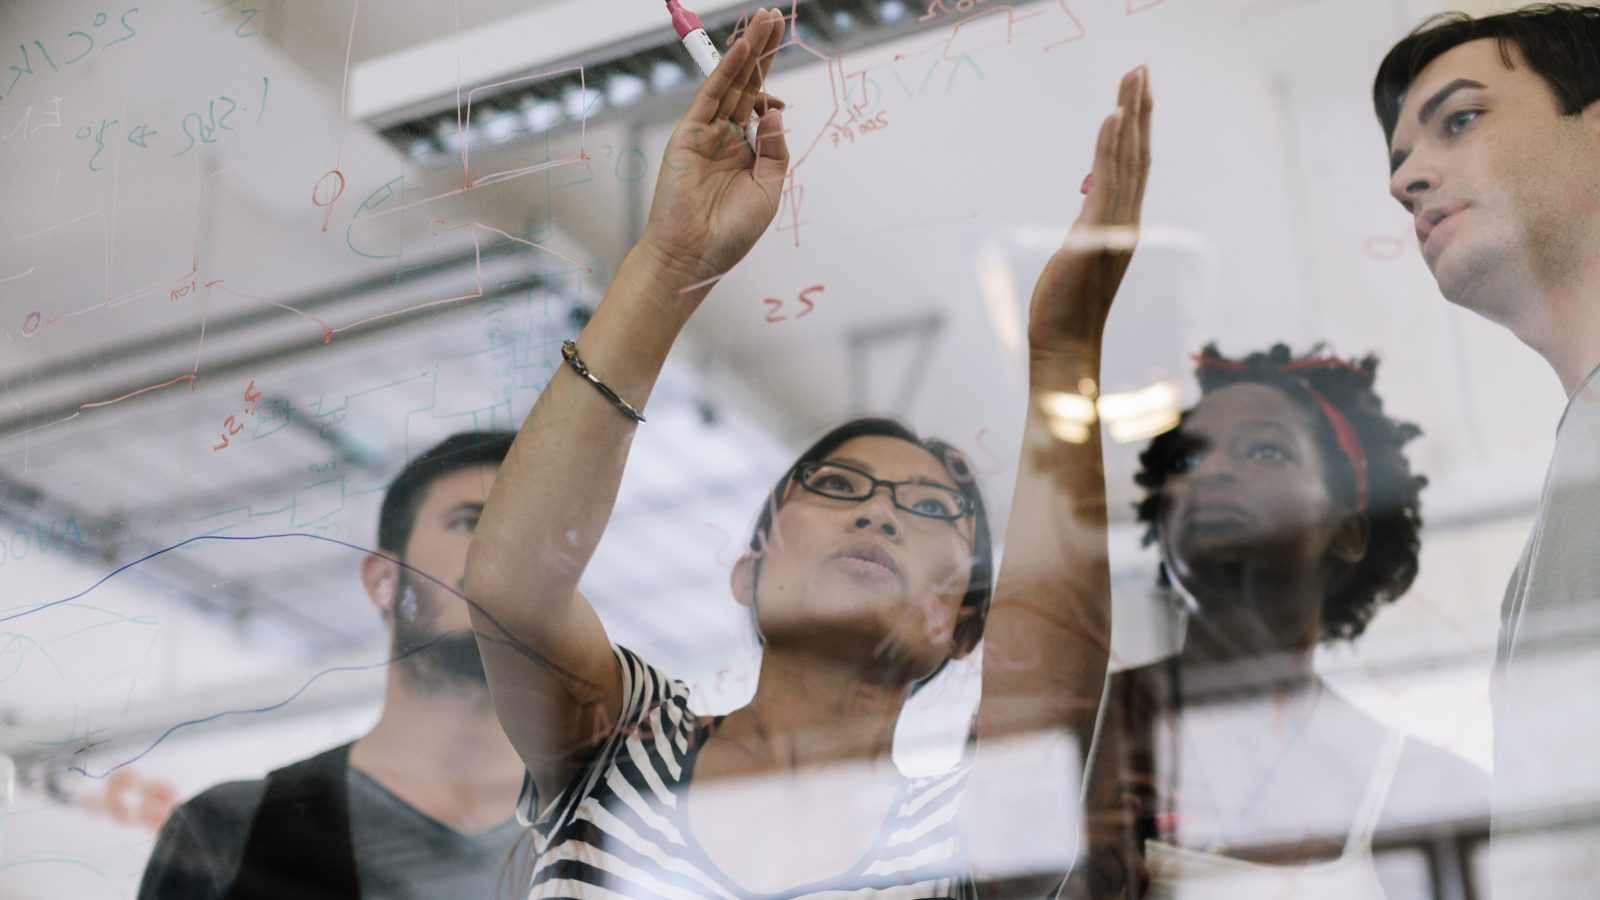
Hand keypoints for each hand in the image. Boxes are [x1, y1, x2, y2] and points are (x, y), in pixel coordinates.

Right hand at [636, 9, 789, 293]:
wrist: (694, 257)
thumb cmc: (730, 233)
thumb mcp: (769, 189)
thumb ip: (775, 149)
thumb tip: (775, 111)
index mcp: (746, 151)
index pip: (760, 102)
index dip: (770, 75)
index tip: (781, 46)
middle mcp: (725, 137)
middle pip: (746, 84)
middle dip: (761, 51)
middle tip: (773, 18)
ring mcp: (705, 135)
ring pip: (730, 84)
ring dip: (747, 51)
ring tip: (763, 22)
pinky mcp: (688, 136)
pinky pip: (710, 97)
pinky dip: (725, 72)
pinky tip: (741, 50)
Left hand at [1028, 65, 1151, 352]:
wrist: (1065, 343)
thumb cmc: (1066, 307)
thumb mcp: (1078, 257)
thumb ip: (1088, 232)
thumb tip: (1089, 213)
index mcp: (1121, 224)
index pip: (1134, 165)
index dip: (1138, 126)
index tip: (1136, 91)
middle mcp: (1126, 220)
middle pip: (1138, 153)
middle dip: (1141, 108)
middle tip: (1142, 68)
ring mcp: (1115, 226)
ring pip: (1128, 159)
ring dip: (1130, 115)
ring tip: (1133, 77)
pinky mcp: (1097, 233)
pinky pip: (1109, 182)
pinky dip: (1112, 147)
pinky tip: (1113, 118)